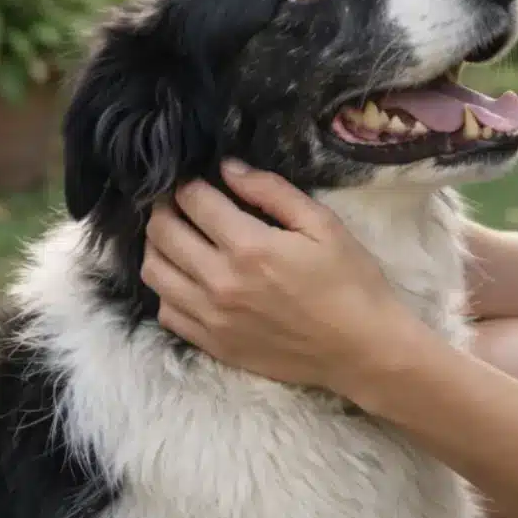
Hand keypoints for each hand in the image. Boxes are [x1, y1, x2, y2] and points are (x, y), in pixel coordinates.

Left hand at [140, 159, 416, 393]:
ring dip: (158, 247)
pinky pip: (166, 311)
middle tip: (180, 203)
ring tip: (178, 237)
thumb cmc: (350, 281)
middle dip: (165, 208)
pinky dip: (167, 289)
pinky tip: (188, 279)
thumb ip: (271, 191)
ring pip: (154, 272)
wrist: (363, 350)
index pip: (193, 200)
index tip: (195, 179)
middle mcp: (220, 282)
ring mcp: (212, 318)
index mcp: (249, 247)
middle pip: (162, 232)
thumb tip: (228, 168)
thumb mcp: (322, 224)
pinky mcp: (213, 344)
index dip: (188, 183)